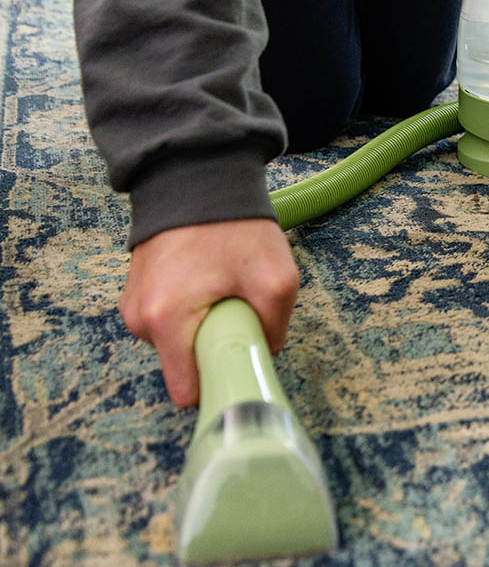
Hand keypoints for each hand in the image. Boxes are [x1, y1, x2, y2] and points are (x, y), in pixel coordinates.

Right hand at [120, 218, 298, 406]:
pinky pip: (171, 321)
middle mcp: (140, 319)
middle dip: (217, 348)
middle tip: (240, 310)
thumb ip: (275, 328)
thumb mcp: (276, 278)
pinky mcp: (139, 292)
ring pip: (180, 343)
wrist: (198, 176)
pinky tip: (208, 280)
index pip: (188, 391)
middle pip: (186, 365)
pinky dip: (193, 311)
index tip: (243, 367)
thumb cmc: (234, 225)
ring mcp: (134, 305)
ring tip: (224, 287)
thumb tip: (264, 354)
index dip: (220, 384)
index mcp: (166, 321)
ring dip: (206, 326)